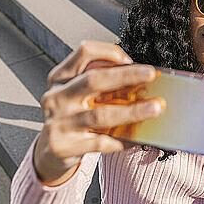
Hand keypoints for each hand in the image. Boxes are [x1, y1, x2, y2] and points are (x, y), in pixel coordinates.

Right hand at [33, 41, 163, 184]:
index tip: (130, 60)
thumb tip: (140, 78)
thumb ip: (101, 82)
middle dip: (126, 75)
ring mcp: (58, 123)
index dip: (108, 52)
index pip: (84, 52)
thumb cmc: (72, 114)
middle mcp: (56, 97)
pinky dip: (122, 139)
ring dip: (132, 111)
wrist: (48, 151)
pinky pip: (100, 142)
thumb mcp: (77, 92)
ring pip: (100, 115)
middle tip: (150, 74)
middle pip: (93, 80)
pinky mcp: (63, 146)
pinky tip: (138, 136)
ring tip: (155, 108)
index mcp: (60, 77)